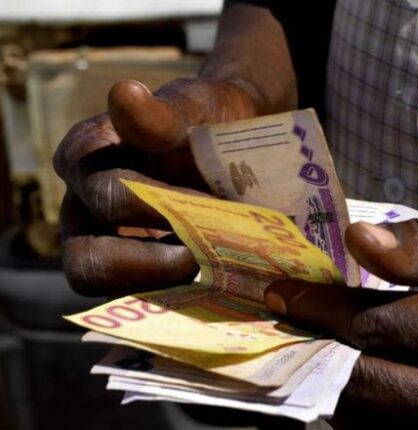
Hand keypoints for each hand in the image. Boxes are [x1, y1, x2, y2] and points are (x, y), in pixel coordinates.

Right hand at [54, 78, 259, 295]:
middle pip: (90, 261)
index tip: (205, 202)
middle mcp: (82, 205)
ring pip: (110, 292)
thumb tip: (126, 93)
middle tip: (207, 257)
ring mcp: (104, 244)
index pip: (105, 195)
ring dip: (165, 288)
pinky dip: (179, 299)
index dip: (154, 207)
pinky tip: (218, 285)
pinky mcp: (133, 272)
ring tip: (215, 272)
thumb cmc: (208, 118)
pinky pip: (142, 301)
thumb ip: (163, 113)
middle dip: (154, 264)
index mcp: (87, 156)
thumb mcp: (195, 105)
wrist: (236, 139)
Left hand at [264, 201, 417, 428]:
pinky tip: (357, 381)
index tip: (281, 292)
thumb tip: (357, 243)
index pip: (383, 329)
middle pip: (376, 390)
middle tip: (283, 326)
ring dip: (341, 390)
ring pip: (389, 427)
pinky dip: (376, 413)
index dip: (322, 311)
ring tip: (310, 352)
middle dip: (320, 356)